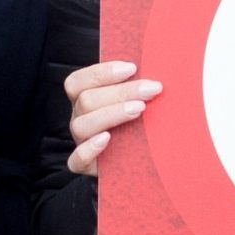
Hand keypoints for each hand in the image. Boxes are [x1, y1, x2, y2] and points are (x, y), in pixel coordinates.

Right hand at [62, 55, 158, 176]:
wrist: (140, 161)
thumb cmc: (139, 126)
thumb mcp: (136, 103)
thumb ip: (138, 88)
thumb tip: (157, 72)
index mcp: (85, 99)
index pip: (79, 81)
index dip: (102, 73)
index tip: (132, 68)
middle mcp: (80, 118)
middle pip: (86, 100)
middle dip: (120, 92)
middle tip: (151, 89)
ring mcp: (80, 142)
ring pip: (81, 125)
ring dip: (111, 114)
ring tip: (139, 109)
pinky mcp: (85, 166)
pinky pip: (77, 160)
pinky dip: (89, 149)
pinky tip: (107, 139)